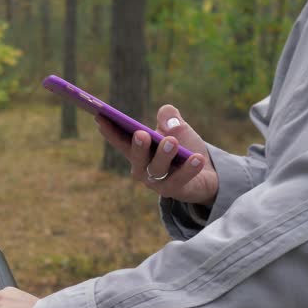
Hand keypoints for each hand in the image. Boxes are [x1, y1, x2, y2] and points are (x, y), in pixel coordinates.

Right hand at [96, 104, 217, 205]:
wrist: (207, 175)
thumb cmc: (184, 149)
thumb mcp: (176, 127)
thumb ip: (169, 116)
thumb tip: (169, 123)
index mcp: (138, 152)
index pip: (121, 141)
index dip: (110, 131)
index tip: (100, 118)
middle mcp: (143, 169)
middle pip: (137, 158)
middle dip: (138, 146)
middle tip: (141, 134)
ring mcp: (158, 182)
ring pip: (157, 169)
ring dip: (163, 155)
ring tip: (171, 141)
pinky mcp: (176, 191)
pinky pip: (180, 180)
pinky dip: (189, 168)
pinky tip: (197, 158)